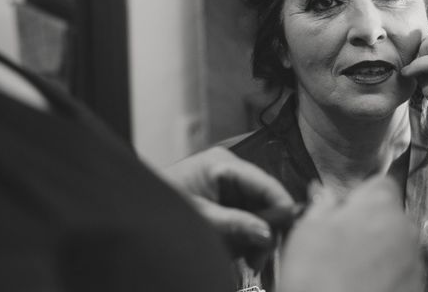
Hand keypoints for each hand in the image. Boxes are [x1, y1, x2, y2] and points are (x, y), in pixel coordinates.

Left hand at [163, 147, 293, 267]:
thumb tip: (268, 234)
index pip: (264, 181)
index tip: (293, 230)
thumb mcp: (200, 219)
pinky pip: (247, 218)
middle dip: (268, 229)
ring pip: (259, 211)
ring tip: (254, 262)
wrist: (133, 211)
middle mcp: (229, 170)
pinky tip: (247, 254)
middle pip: (264, 199)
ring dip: (259, 238)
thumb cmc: (160, 208)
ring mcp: (227, 186)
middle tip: (263, 258)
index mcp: (222, 164)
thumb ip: (235, 225)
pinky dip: (249, 237)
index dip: (282, 205)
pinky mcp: (225, 201)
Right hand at [278, 177, 420, 291]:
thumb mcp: (307, 231)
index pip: (380, 182)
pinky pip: (400, 274)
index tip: (343, 209)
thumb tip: (326, 195)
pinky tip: (360, 287)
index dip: (360, 194)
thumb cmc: (318, 278)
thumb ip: (322, 205)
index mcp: (381, 205)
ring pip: (395, 246)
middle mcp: (406, 230)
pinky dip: (385, 278)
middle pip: (389, 215)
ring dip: (377, 252)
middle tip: (339, 244)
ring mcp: (416, 264)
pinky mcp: (418, 289)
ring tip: (348, 272)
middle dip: (368, 224)